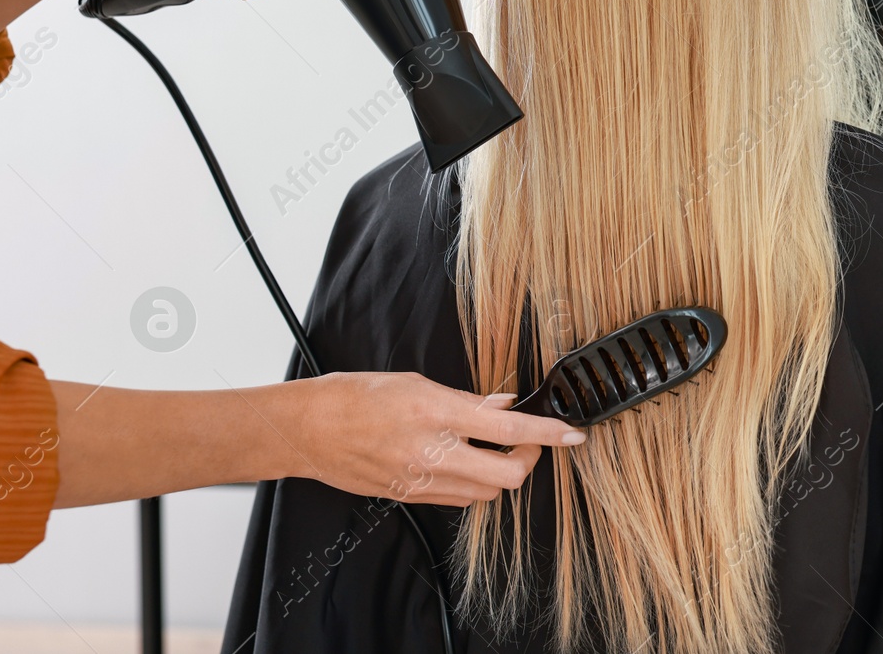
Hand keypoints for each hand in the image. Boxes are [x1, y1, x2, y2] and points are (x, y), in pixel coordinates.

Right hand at [284, 372, 584, 505]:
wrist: (309, 430)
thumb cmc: (357, 397)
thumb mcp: (416, 384)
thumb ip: (466, 400)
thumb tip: (504, 406)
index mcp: (436, 415)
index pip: (508, 431)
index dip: (548, 434)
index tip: (573, 434)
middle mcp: (432, 453)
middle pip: (506, 477)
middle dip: (528, 461)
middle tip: (529, 442)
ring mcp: (421, 481)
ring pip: (486, 493)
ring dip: (501, 474)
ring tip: (495, 449)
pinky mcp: (411, 498)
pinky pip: (459, 499)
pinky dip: (474, 484)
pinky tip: (466, 462)